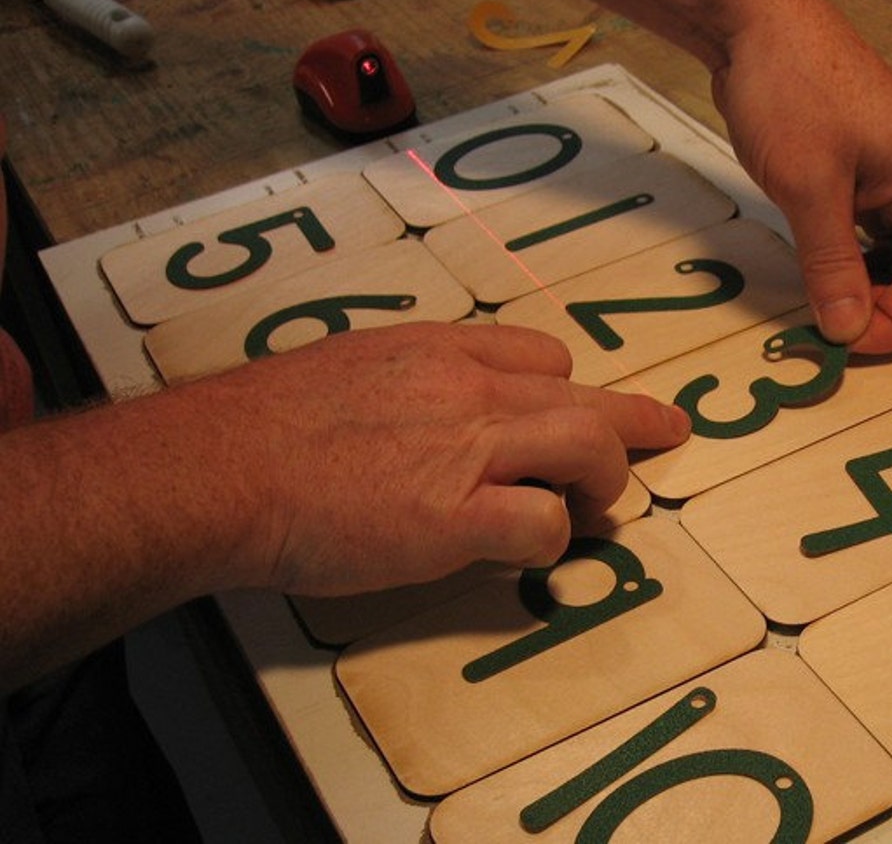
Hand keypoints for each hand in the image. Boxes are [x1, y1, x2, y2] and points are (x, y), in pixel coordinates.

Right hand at [225, 323, 690, 594]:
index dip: (567, 385)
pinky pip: (543, 520)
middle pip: (582, 396)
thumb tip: (429, 421)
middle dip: (631, 420)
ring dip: (605, 478)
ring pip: (587, 444)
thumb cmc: (265, 424)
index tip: (576, 405)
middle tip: (664, 431)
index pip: (540, 352)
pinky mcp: (457, 515)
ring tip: (599, 506)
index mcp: (438, 348)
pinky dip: (552, 537)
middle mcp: (468, 388)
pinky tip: (536, 549)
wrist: (222, 466)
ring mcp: (469, 448)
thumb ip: (406, 385)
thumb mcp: (347, 370)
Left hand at [710, 0, 891, 352]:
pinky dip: (868, 265)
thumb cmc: (792, 90)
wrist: (760, 28)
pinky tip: (831, 273)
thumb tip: (847, 330)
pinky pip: (889, 237)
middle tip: (846, 329)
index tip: (842, 344)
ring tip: (833, 303)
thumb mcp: (808, 187)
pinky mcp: (876, 176)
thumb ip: (832, 264)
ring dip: (887, 291)